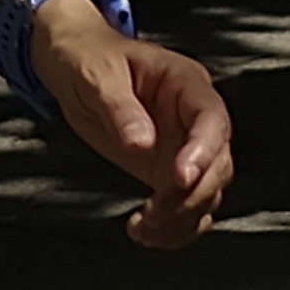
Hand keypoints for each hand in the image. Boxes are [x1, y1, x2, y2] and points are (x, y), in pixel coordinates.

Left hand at [31, 0, 235, 249]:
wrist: (72, 60)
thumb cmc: (88, 57)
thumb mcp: (97, 75)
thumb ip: (120, 108)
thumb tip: (141, 143)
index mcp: (186, 84)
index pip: (212, 120)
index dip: (203, 152)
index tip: (180, 178)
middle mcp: (193, 118)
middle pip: (217, 164)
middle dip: (192, 194)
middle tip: (157, 212)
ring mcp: (183, 147)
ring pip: (206, 192)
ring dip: (182, 217)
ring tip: (146, 228)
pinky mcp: (166, 170)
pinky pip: (185, 204)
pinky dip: (172, 226)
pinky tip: (145, 232)